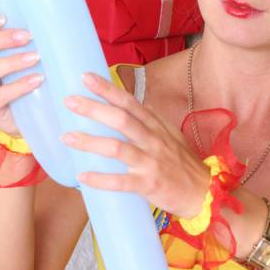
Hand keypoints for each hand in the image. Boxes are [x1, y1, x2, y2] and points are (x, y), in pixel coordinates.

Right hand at [0, 12, 41, 137]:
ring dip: (13, 62)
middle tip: (27, 36)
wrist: (29, 116)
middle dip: (1, 39)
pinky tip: (36, 80)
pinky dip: (19, 86)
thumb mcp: (22, 55)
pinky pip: (0, 95)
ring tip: (36, 58)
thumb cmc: (25, 79)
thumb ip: (23, 38)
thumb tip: (44, 14)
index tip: (2, 17)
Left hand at [62, 72, 212, 217]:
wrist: (203, 192)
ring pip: (117, 148)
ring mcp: (151, 162)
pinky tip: (82, 176)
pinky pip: (121, 181)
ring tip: (66, 137)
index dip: (107, 89)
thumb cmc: (182, 164)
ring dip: (90, 142)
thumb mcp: (169, 135)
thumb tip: (126, 106)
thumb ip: (149, 122)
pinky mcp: (149, 184)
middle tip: (69, 101)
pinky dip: (100, 179)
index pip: (129, 102)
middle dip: (93, 109)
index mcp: (155, 126)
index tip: (85, 77)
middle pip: (120, 119)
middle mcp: (153, 140)